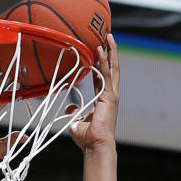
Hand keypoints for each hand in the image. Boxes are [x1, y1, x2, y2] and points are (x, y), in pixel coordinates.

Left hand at [68, 35, 118, 151]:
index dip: (102, 63)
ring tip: (108, 36)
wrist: (95, 145)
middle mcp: (110, 94)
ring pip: (112, 67)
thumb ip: (73, 113)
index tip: (100, 50)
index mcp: (103, 99)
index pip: (103, 76)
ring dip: (110, 51)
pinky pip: (106, 74)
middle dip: (111, 51)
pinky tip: (101, 50)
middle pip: (112, 67)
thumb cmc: (88, 138)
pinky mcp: (109, 96)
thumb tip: (69, 108)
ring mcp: (111, 94)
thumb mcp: (77, 123)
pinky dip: (104, 61)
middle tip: (108, 35)